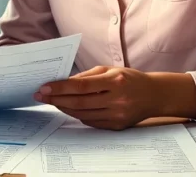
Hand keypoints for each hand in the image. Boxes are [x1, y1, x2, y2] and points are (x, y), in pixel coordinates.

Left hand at [34, 66, 161, 129]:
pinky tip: (69, 108)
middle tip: (41, 96)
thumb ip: (87, 76)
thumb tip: (64, 82)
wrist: (154, 95)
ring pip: (82, 114)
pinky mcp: (116, 126)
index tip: (45, 87)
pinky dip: (77, 115)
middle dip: (56, 99)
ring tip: (52, 101)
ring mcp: (117, 115)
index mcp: (115, 81)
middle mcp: (116, 99)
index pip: (81, 86)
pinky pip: (91, 122)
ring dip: (64, 108)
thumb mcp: (110, 69)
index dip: (61, 88)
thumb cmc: (129, 78)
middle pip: (79, 102)